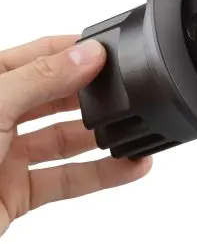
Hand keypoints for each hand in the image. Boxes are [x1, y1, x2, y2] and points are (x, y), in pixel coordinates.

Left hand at [0, 36, 151, 235]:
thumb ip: (42, 78)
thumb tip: (88, 54)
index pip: (41, 55)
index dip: (77, 51)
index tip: (112, 52)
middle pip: (59, 97)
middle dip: (95, 96)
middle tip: (130, 93)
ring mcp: (8, 154)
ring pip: (67, 141)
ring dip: (104, 138)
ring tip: (136, 132)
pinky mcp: (18, 192)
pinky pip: (67, 179)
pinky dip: (102, 175)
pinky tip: (130, 167)